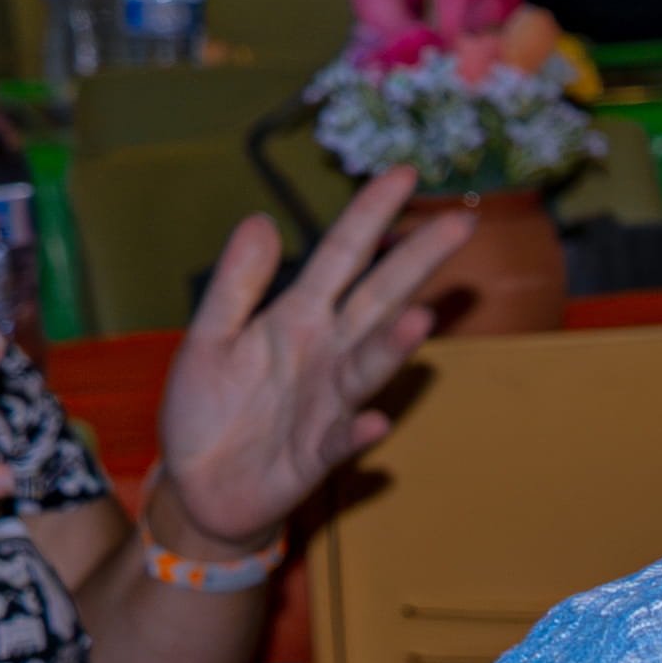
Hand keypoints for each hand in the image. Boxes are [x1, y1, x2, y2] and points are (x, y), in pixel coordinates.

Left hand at [153, 169, 462, 560]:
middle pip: (378, 299)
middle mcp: (327, 354)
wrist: (200, 487)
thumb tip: (260, 219)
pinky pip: (341, 441)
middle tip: (461, 223)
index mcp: (298, 319)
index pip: (342, 257)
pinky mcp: (317, 455)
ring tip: (419, 320)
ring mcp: (329, 403)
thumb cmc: (210, 410)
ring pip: (368, 366)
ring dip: (394, 347)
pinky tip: (375, 422)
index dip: (370, 216)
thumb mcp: (209, 338)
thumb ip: (236, 284)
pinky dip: (359, 433)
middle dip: (417, 262)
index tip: (407, 175)